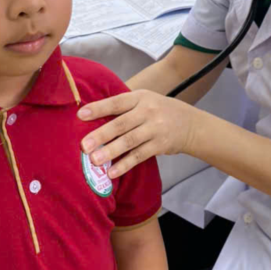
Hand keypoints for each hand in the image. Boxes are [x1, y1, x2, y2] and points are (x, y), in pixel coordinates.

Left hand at [79, 90, 200, 177]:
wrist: (190, 124)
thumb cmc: (158, 111)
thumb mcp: (144, 100)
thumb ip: (123, 106)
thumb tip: (91, 114)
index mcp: (140, 97)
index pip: (117, 102)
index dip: (98, 108)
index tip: (80, 115)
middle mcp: (148, 111)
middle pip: (121, 124)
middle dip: (101, 135)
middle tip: (83, 145)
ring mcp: (155, 129)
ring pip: (130, 141)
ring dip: (111, 151)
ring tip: (94, 160)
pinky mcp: (160, 145)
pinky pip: (139, 156)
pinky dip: (125, 164)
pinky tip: (112, 172)